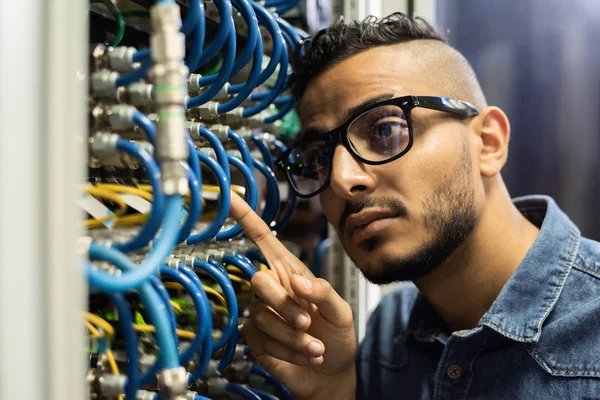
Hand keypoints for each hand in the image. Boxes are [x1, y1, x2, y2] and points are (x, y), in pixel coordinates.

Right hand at [229, 193, 356, 399]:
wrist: (332, 373)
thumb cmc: (338, 336)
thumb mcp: (342, 311)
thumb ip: (324, 292)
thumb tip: (297, 282)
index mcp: (293, 273)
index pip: (266, 241)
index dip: (248, 219)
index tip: (231, 198)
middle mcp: (274, 289)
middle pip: (260, 281)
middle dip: (284, 305)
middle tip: (308, 322)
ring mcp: (262, 314)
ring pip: (263, 315)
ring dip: (294, 336)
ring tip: (316, 348)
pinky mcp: (255, 339)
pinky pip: (262, 339)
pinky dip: (289, 350)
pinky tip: (306, 355)